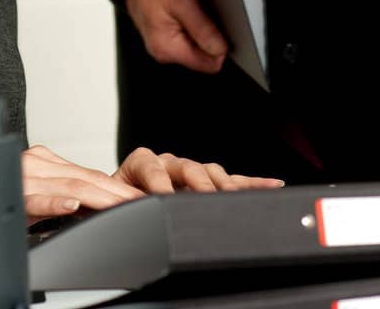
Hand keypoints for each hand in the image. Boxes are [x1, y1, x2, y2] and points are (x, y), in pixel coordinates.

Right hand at [21, 144, 144, 222]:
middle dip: (117, 195)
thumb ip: (63, 194)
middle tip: (140, 205)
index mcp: (45, 161)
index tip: (139, 199)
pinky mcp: (14, 197)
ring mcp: (25, 178)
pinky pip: (38, 200)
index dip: (118, 188)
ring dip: (100, 199)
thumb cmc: (9, 199)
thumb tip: (95, 207)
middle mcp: (37, 164)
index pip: (89, 174)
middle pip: (86, 180)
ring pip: (70, 187)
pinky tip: (73, 206)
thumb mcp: (38, 193)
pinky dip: (57, 203)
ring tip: (121, 207)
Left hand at [112, 146, 285, 193]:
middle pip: (188, 167)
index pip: (151, 166)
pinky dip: (252, 183)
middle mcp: (167, 162)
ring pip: (211, 172)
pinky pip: (232, 181)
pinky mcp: (207, 182)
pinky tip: (272, 184)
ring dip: (225, 185)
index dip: (159, 183)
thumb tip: (119, 217)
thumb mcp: (107, 205)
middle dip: (199, 184)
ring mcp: (189, 172)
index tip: (164, 197)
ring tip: (234, 196)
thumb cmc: (112, 204)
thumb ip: (114, 207)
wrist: (117, 202)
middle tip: (206, 199)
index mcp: (140, 163)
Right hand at [124, 0, 228, 73]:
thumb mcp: (186, 4)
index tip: (216, 27)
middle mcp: (162, 52)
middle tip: (197, 13)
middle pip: (202, 57)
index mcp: (168, 49)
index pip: (209, 65)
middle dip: (207, 37)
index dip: (220, 46)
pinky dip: (189, 25)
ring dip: (198, 29)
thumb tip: (221, 50)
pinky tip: (183, 10)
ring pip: (194, 47)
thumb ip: (205, 31)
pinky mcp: (161, 36)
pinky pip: (184, 38)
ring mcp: (160, 45)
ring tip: (188, 9)